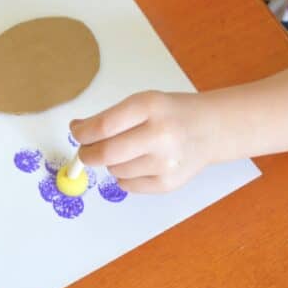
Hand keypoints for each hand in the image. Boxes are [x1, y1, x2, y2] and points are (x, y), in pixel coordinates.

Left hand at [71, 91, 216, 193]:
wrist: (210, 129)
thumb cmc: (171, 114)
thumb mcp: (143, 102)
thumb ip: (111, 116)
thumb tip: (78, 129)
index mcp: (149, 107)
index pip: (103, 126)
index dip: (82, 133)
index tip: (76, 132)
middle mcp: (159, 135)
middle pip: (106, 153)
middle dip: (87, 154)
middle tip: (86, 151)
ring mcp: (165, 162)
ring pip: (114, 170)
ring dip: (111, 163)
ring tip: (129, 150)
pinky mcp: (168, 184)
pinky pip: (127, 185)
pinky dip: (124, 176)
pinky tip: (140, 163)